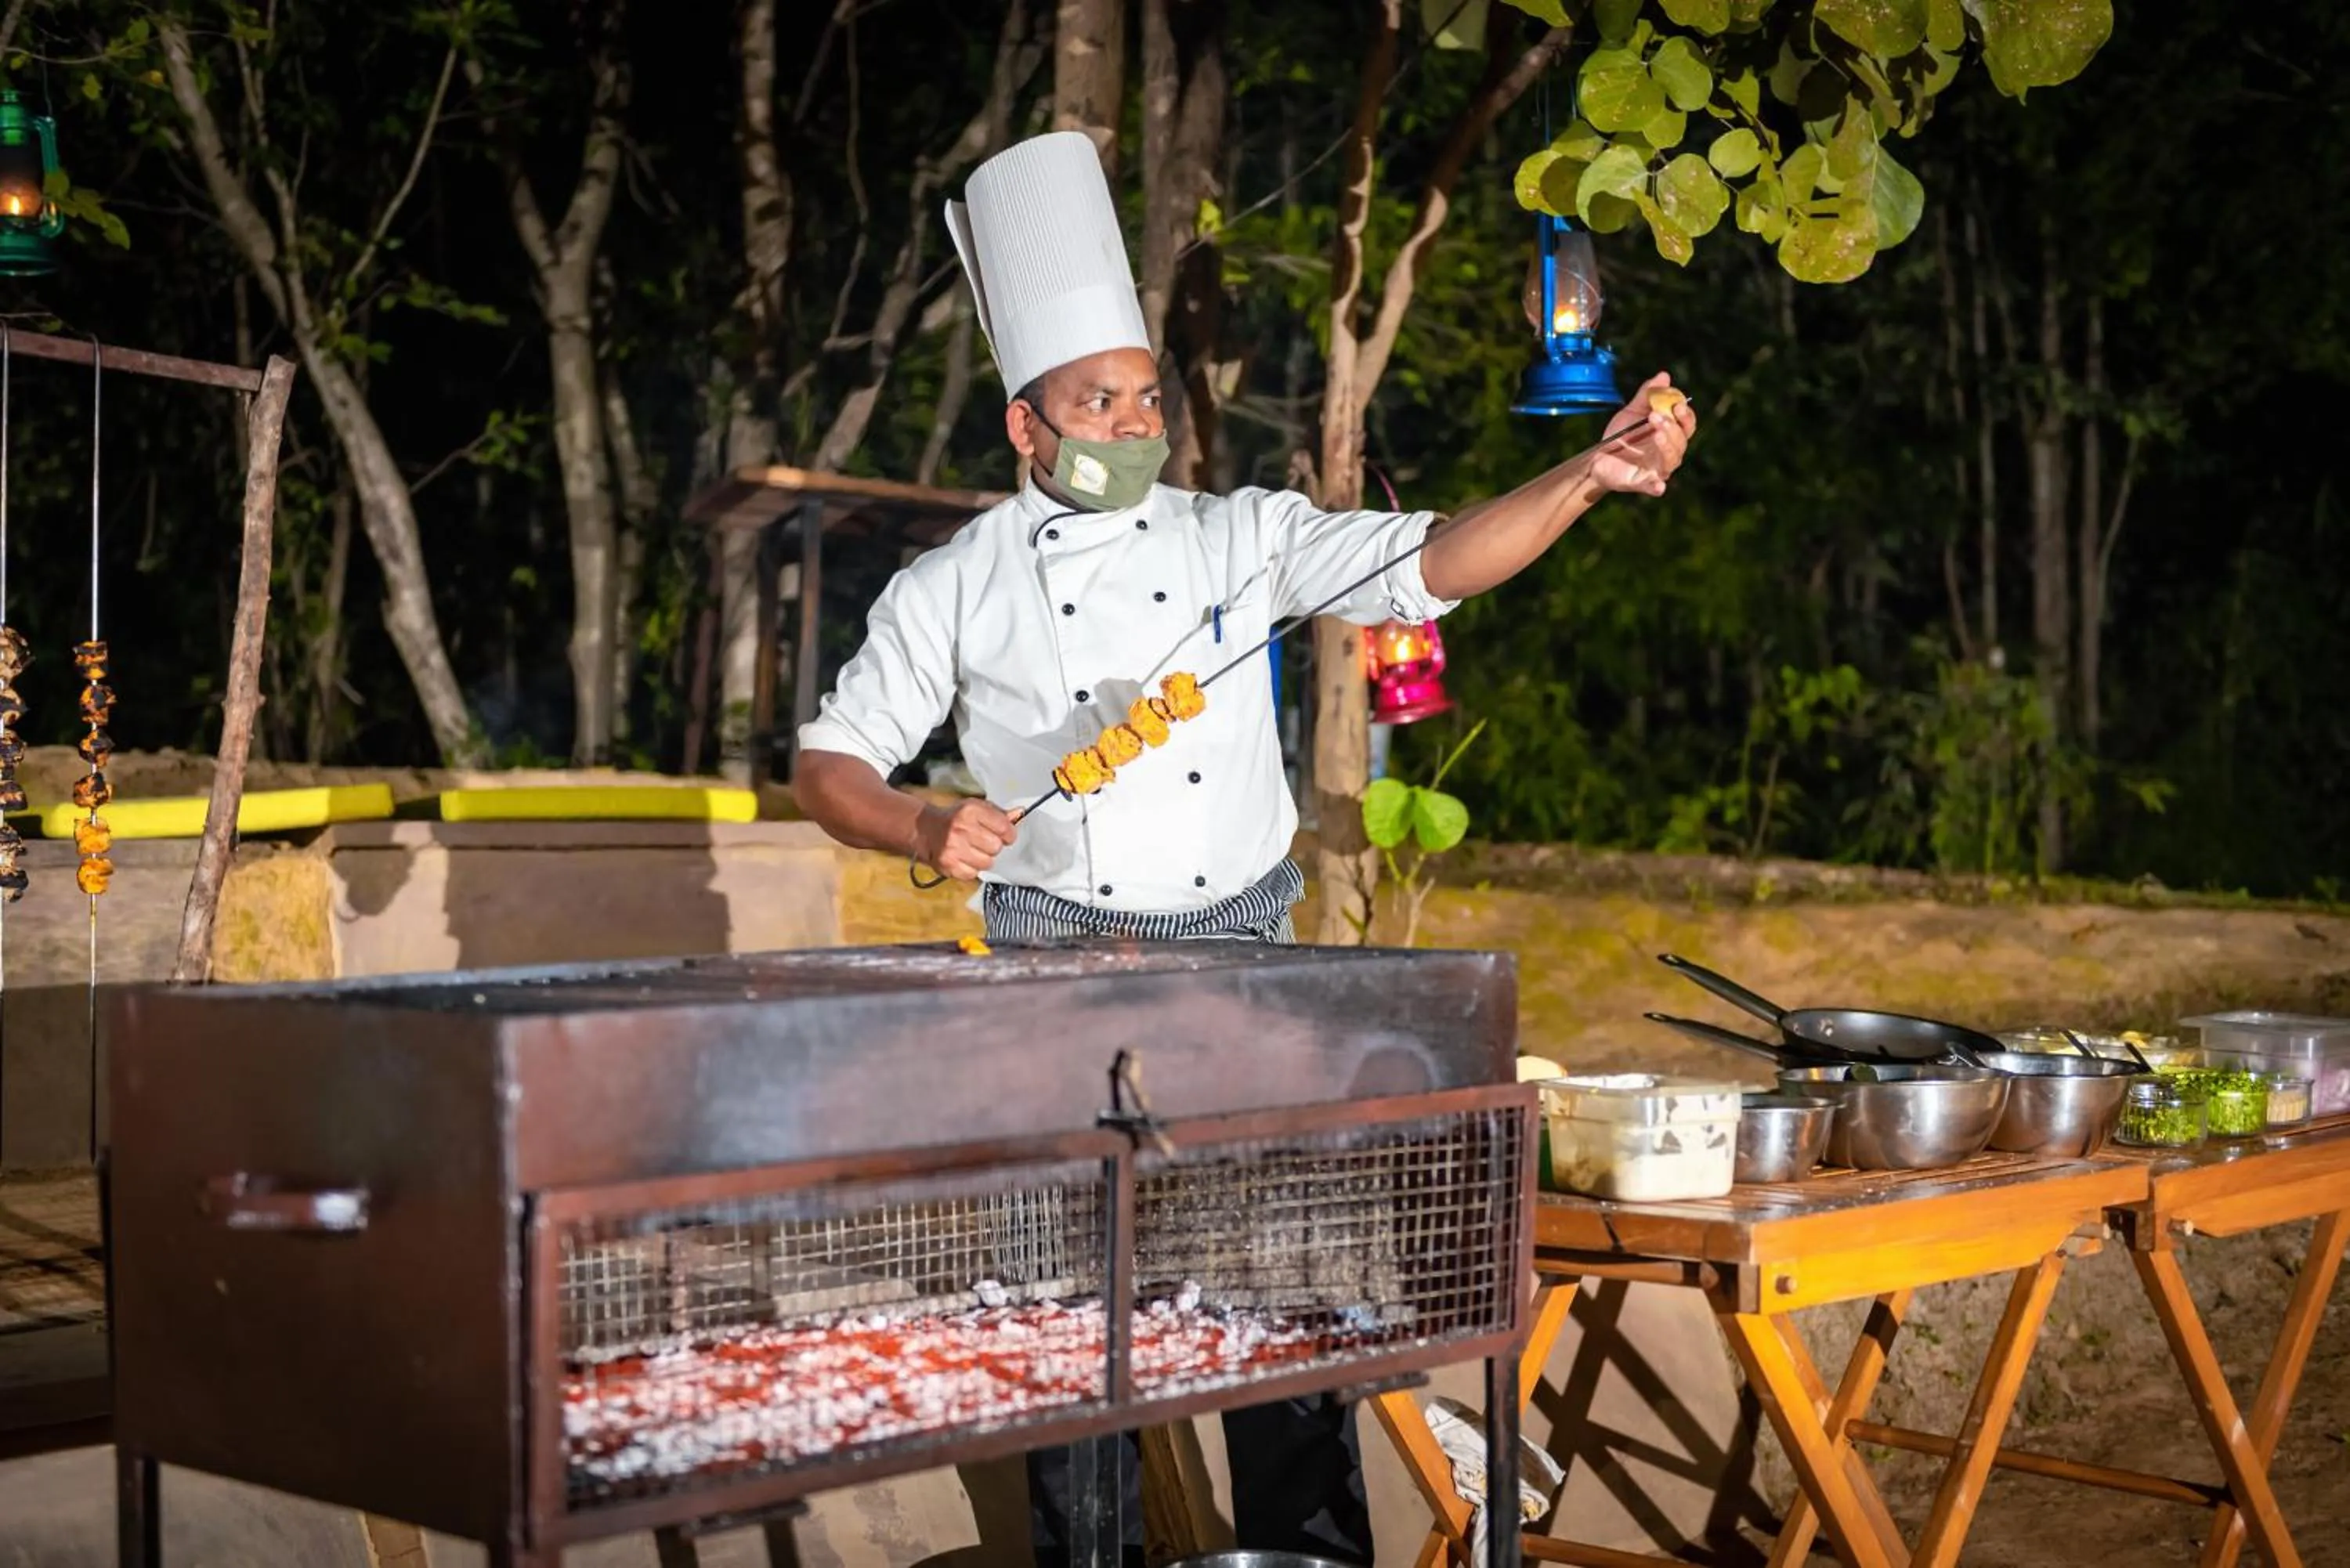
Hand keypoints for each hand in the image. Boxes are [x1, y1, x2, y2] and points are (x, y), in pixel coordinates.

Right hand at [914, 799, 1017, 880]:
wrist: (926, 830)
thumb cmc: (956, 819)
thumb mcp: (976, 808)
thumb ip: (998, 813)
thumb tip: (1019, 813)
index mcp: (970, 810)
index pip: (1004, 828)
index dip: (1008, 834)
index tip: (1005, 835)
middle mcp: (961, 828)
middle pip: (996, 847)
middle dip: (994, 846)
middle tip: (984, 842)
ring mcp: (953, 848)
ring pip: (987, 863)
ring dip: (984, 859)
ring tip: (973, 850)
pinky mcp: (948, 865)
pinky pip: (974, 874)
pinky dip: (972, 869)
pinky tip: (964, 859)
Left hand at [1588, 371, 1696, 497]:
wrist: (1596, 456)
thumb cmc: (1621, 435)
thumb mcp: (1632, 411)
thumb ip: (1648, 394)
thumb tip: (1664, 375)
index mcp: (1670, 434)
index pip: (1687, 425)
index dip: (1685, 415)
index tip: (1677, 404)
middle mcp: (1668, 452)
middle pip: (1681, 441)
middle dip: (1672, 427)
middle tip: (1656, 415)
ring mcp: (1657, 469)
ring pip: (1672, 460)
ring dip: (1667, 445)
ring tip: (1656, 431)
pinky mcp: (1643, 483)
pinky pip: (1654, 487)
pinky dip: (1657, 487)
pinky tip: (1659, 486)